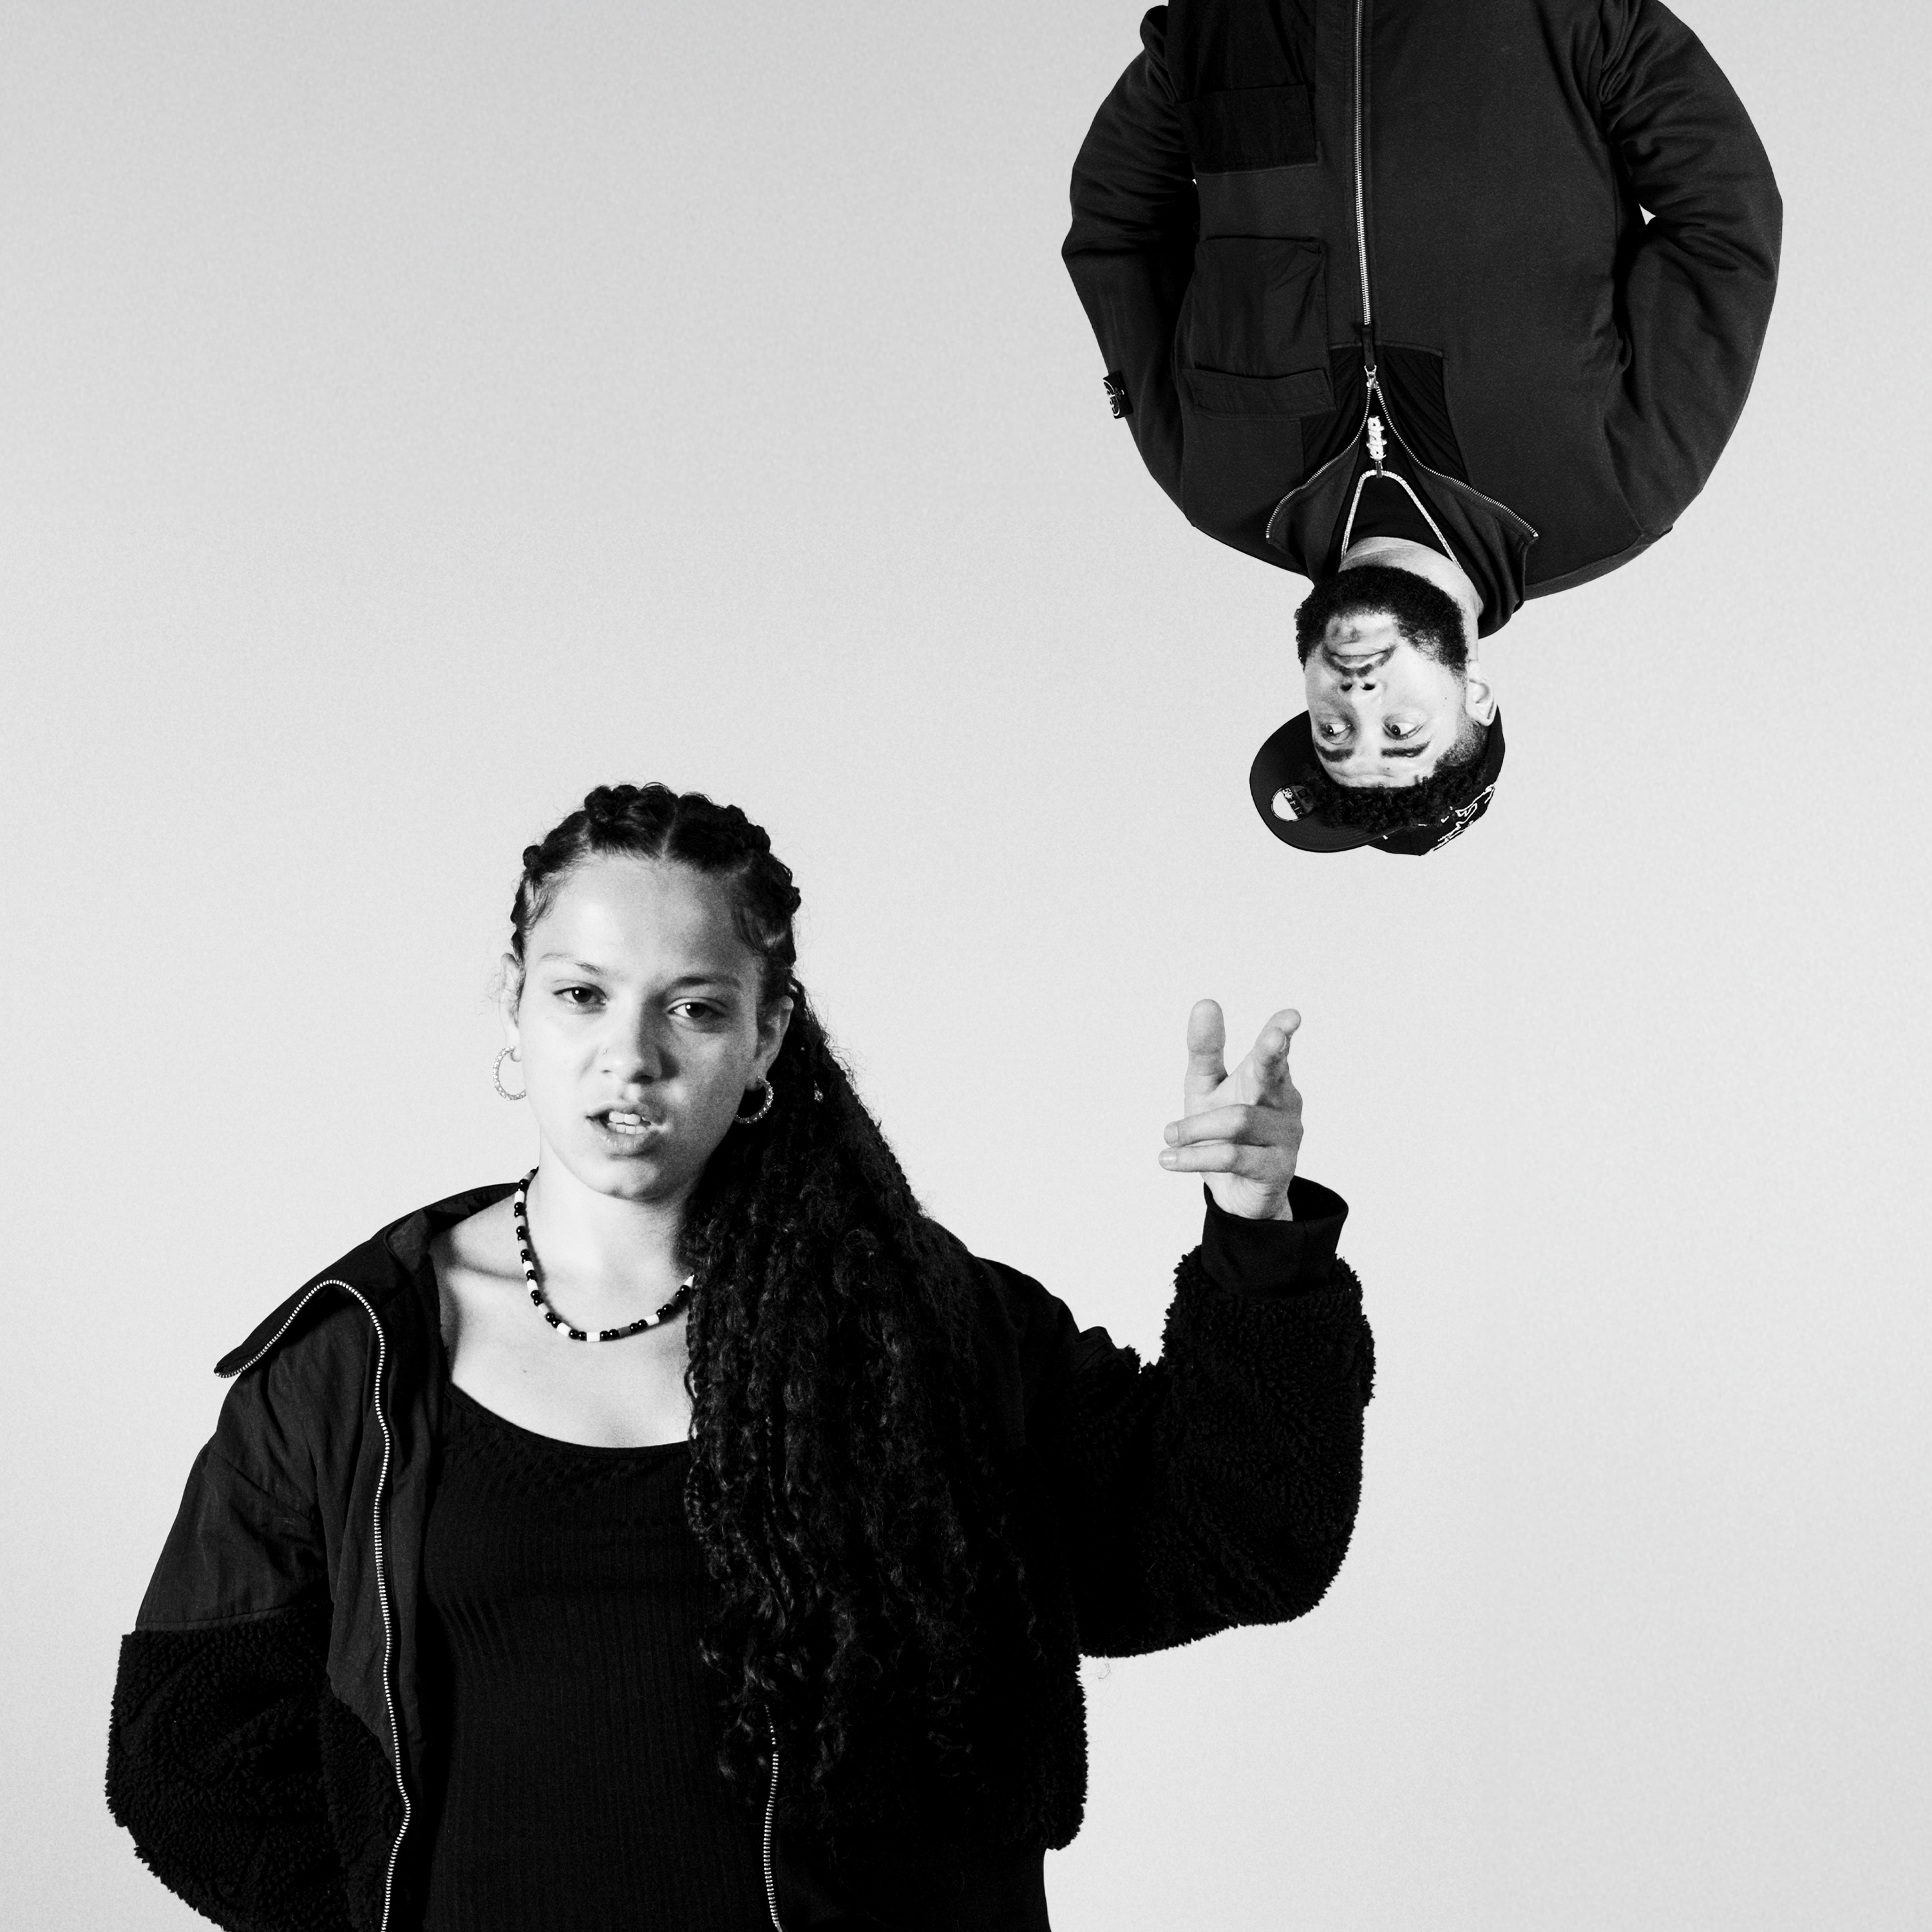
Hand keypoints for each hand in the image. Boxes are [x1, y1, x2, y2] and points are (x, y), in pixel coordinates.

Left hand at [1159, 1000, 1302, 1220]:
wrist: (1234, 1191)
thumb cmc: (1220, 1129)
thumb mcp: (1206, 1087)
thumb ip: (1206, 1049)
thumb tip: (1207, 1002)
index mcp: (1268, 1077)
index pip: (1274, 1052)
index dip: (1280, 1033)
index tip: (1291, 1017)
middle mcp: (1283, 1101)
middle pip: (1272, 1075)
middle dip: (1273, 1055)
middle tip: (1275, 1038)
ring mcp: (1286, 1135)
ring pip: (1237, 1119)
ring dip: (1194, 1129)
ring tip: (1168, 1136)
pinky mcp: (1277, 1168)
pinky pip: (1232, 1156)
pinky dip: (1194, 1157)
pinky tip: (1168, 1159)